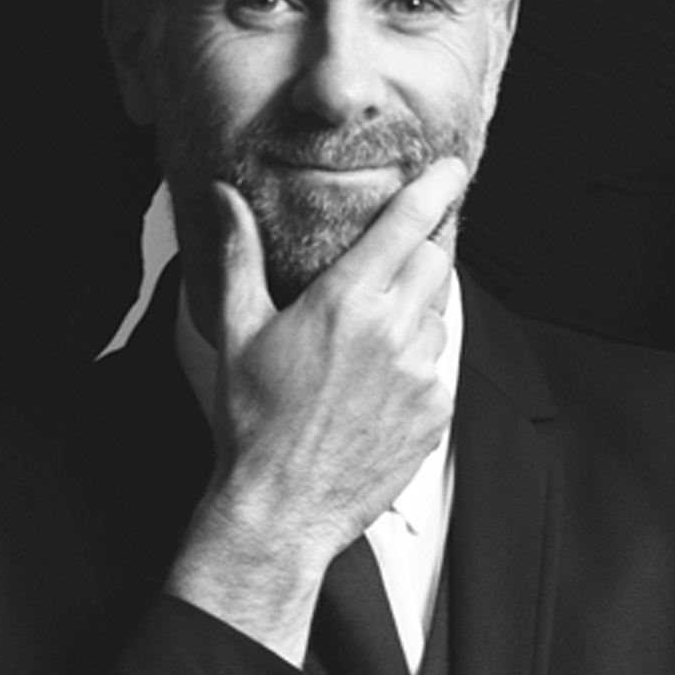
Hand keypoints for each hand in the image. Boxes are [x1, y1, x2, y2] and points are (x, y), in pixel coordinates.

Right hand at [167, 159, 465, 663]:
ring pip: (438, 315)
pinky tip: (377, 385)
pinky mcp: (435, 413)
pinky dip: (417, 365)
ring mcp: (420, 374)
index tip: (450, 169)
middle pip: (436, 259)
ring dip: (416, 311)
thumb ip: (238, 253)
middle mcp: (393, 330)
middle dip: (425, 246)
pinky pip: (439, 368)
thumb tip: (223, 197)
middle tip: (400, 252)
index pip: (408, 223)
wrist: (280, 505)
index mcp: (347, 299)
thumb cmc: (252, 418)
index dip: (435, 188)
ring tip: (369, 339)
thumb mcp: (237, 328)